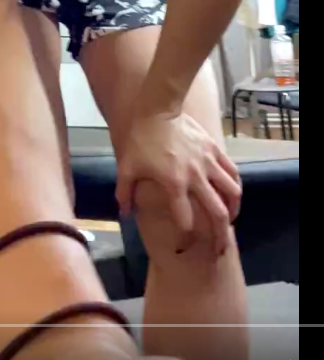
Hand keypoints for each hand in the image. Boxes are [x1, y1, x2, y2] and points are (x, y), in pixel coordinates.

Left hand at [116, 111, 241, 256]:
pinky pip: (233, 172)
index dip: (185, 239)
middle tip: (219, 250)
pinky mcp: (215, 149)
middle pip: (217, 214)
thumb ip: (124, 193)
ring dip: (234, 212)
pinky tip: (232, 194)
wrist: (157, 108)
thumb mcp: (126, 167)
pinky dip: (235, 187)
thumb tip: (125, 214)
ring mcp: (208, 162)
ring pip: (232, 193)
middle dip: (220, 237)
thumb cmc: (140, 138)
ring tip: (229, 222)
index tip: (183, 248)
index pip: (185, 221)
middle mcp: (196, 177)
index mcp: (174, 184)